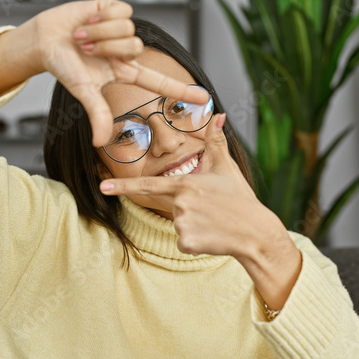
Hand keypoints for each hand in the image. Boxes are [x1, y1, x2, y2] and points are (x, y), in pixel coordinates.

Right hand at [26, 0, 206, 147]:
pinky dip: (99, 17)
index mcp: (125, 72)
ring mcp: (122, 29)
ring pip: (127, 28)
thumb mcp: (83, 91)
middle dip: (107, 47)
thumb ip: (97, 114)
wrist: (44, 40)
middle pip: (136, 46)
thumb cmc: (64, 66)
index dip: (182, 90)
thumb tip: (100, 142)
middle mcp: (127, 51)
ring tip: (83, 37)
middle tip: (87, 50)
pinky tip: (87, 21)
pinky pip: (120, 11)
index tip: (204, 98)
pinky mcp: (113, 8)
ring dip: (100, 33)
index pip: (160, 83)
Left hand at [99, 113, 280, 258]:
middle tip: (213, 211)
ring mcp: (182, 224)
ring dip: (193, 226)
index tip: (103, 186)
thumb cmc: (240, 199)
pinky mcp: (186, 243)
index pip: (148, 185)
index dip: (123, 186)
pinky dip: (196, 242)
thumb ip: (216, 142)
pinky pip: (183, 242)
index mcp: (185, 183)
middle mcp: (180, 203)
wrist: (255, 232)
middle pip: (170, 207)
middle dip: (188, 210)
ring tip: (214, 222)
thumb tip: (219, 115)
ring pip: (177, 225)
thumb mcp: (227, 168)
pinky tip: (212, 236)